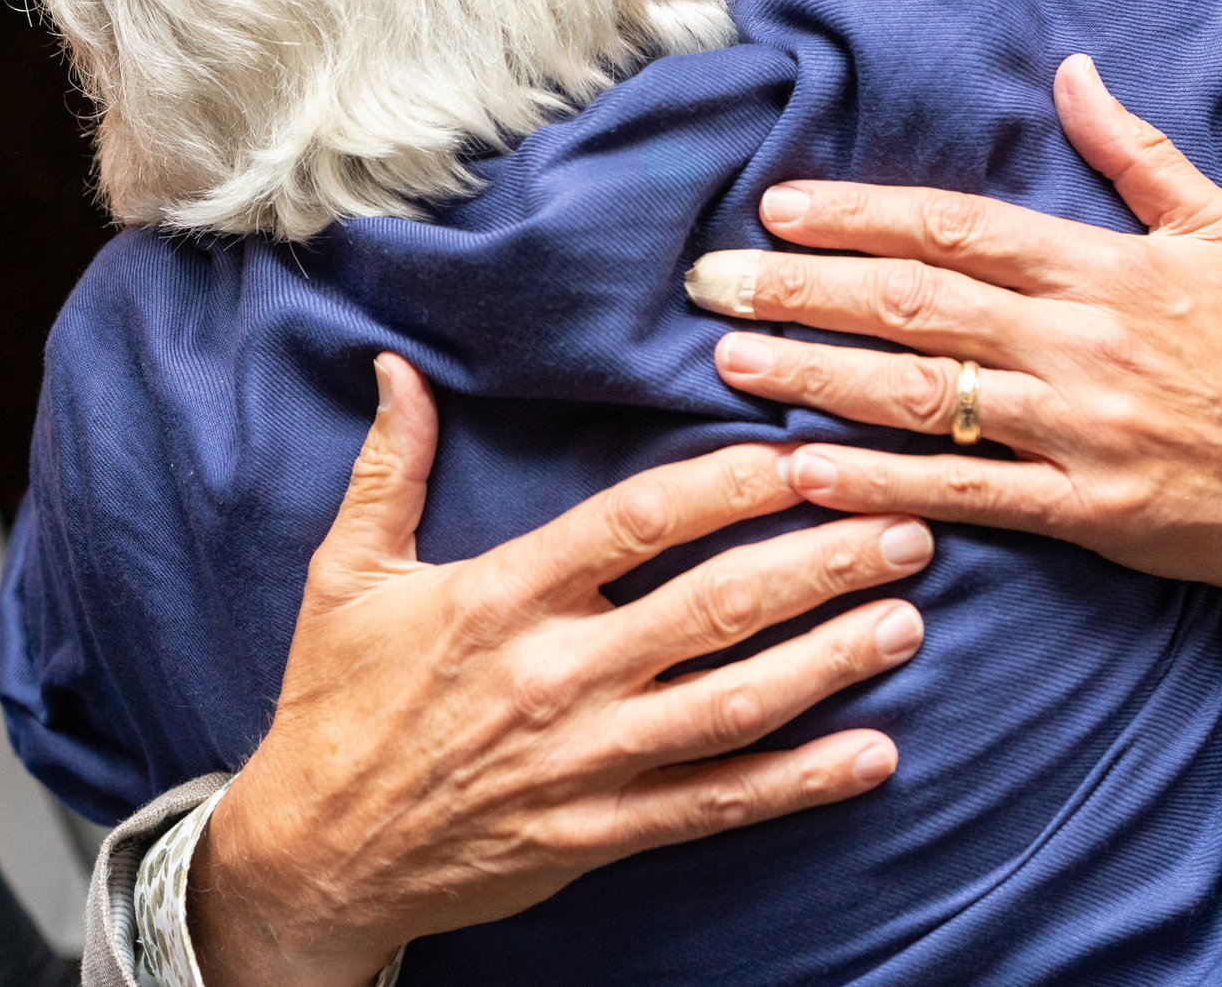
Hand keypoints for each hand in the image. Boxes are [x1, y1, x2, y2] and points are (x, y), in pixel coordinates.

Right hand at [190, 355, 929, 986]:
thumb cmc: (335, 704)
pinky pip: (717, 804)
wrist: (313, 856)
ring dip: (830, 661)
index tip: (799, 454)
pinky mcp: (600, 834)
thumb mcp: (346, 574)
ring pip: (733, 705)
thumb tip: (395, 365)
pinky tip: (875, 752)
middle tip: (902, 526)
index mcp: (502, 596)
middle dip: (819, 563)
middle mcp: (556, 675)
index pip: (636, 523)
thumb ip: (389, 466)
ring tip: (908, 619)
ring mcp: (585, 761)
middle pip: (713, 606)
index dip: (728, 485)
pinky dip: (802, 782)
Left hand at [685, 53, 1221, 639]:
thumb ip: (1135, 152)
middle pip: (917, 305)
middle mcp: (1081, 342)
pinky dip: (882, 482)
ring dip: (817, 377)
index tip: (776, 206)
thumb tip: (1070, 70)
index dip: (859, 214)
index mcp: (1104, 268)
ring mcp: (1080, 429)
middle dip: (802, 290)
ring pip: (925, 397)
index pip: (957, 229)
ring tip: (730, 361)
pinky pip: (966, 492)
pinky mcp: (1085, 510)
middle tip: (708, 282)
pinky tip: (808, 472)